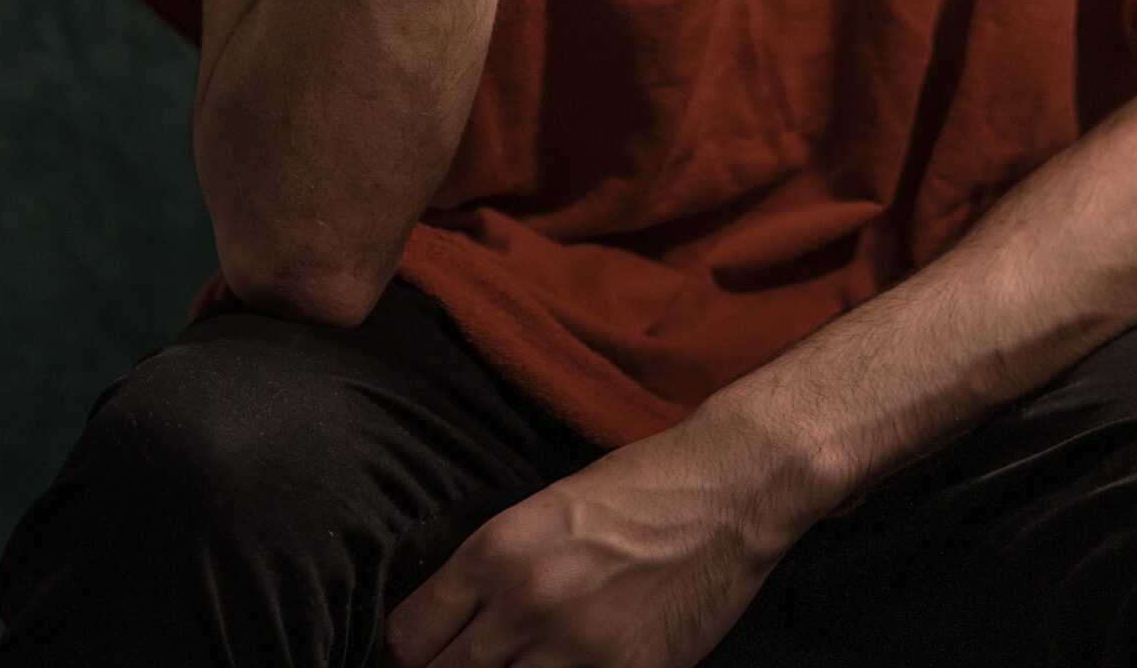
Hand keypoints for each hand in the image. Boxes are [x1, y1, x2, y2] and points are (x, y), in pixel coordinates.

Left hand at [382, 412, 806, 667]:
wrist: (729, 491)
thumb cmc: (640, 487)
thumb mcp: (546, 509)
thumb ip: (493, 569)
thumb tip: (452, 624)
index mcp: (497, 550)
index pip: (408, 638)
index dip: (408, 657)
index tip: (422, 659)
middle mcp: (525, 604)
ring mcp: (576, 651)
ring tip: (518, 667)